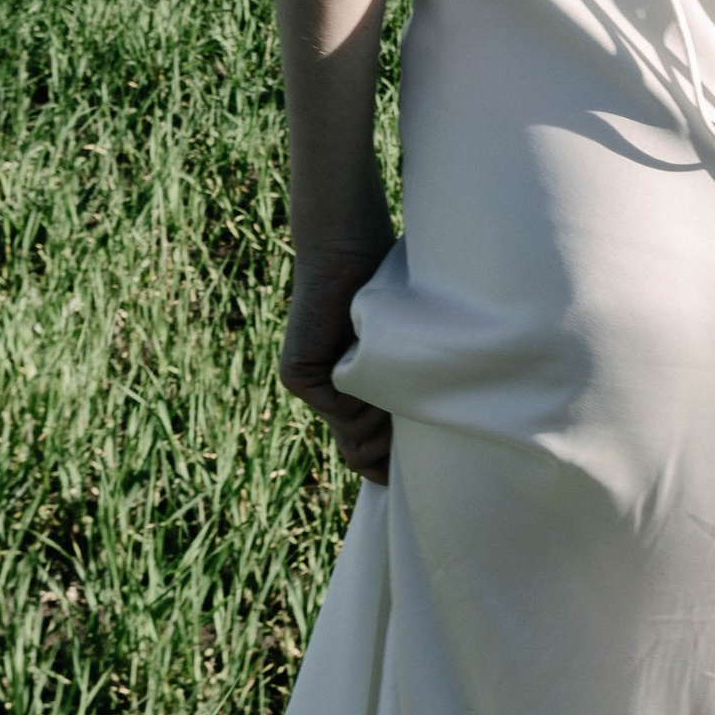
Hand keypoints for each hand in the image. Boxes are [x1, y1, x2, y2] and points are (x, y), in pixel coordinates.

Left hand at [280, 235, 396, 486]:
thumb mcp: (404, 356)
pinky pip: (341, 411)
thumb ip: (401, 396)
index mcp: (352, 391)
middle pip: (359, 453)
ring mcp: (308, 388)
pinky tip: (364, 353)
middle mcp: (326, 395)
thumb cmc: (393, 288)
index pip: (362, 454)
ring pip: (355, 435)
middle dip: (388, 441)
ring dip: (381, 409)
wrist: (348, 247)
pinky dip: (362, 392)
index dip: (385, 467)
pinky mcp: (298, 377)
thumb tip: (417, 453)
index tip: (414, 467)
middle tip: (405, 398)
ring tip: (388, 363)